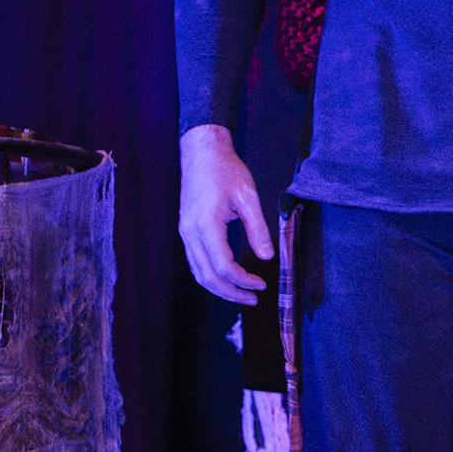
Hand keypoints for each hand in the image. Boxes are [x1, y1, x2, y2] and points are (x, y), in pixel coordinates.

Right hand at [178, 124, 272, 304]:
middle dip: (230, 292)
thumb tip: (267, 255)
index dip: (243, 280)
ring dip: (219, 287)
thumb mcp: (248, 196)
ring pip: (198, 272)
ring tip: (242, 294)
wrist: (202, 153)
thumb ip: (258, 227)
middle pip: (207, 277)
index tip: (262, 284)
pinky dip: (210, 275)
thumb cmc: (226, 170)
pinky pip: (195, 262)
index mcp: (205, 225)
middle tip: (253, 298)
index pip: (223, 266)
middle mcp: (190, 234)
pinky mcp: (186, 231)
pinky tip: (228, 277)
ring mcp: (185, 234)